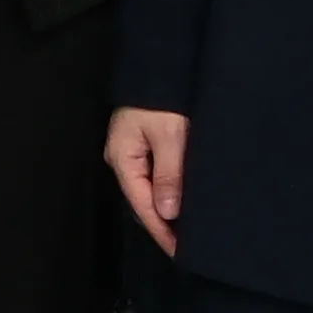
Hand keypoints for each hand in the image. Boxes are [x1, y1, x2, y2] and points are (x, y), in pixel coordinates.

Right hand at [105, 107, 188, 249]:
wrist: (160, 60)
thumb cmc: (163, 97)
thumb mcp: (169, 136)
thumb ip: (169, 175)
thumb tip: (167, 212)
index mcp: (123, 159)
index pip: (143, 205)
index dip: (162, 231)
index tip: (181, 252)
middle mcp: (124, 158)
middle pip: (144, 200)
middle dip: (165, 224)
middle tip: (189, 246)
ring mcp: (134, 150)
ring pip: (151, 189)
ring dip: (169, 208)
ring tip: (189, 229)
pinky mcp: (146, 142)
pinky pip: (158, 175)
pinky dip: (170, 190)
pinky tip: (184, 200)